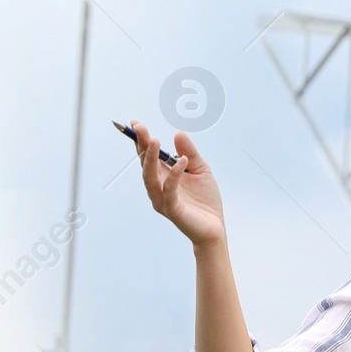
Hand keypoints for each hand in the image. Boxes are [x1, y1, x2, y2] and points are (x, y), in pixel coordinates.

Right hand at [135, 122, 224, 247]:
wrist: (214, 227)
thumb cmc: (205, 200)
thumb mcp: (200, 169)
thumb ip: (190, 152)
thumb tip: (177, 134)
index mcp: (163, 176)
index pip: (148, 156)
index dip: (141, 140)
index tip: (136, 124)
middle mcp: (158, 187)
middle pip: (145, 164)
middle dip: (142, 145)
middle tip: (141, 128)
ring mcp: (163, 199)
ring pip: (150, 178)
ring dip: (151, 159)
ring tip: (154, 141)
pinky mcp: (173, 210)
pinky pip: (169, 191)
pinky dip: (174, 175)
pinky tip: (182, 161)